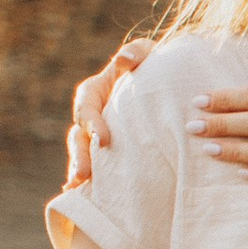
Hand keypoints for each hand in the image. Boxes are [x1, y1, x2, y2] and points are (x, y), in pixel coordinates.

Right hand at [64, 44, 148, 191]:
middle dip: (80, 156)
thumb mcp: (148, 54)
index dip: (92, 123)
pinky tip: (89, 196)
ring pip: (84, 154)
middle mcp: (93, 116)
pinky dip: (93, 181)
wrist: (167, 84)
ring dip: (82, 170)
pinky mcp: (111, 150)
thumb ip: (137, 52)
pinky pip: (99, 166)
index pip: (87, 106)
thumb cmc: (154, 64)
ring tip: (80, 187)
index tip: (104, 139)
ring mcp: (99, 135)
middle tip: (84, 174)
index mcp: (96, 91)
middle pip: (79, 137)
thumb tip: (125, 58)